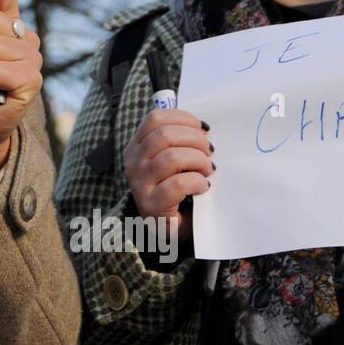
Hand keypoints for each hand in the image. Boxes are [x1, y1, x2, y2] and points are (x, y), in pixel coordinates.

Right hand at [123, 108, 213, 244]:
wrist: (168, 226)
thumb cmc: (175, 187)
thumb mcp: (172, 160)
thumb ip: (180, 141)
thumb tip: (203, 128)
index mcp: (137, 146)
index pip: (155, 118)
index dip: (183, 118)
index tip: (203, 129)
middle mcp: (133, 162)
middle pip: (164, 135)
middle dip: (195, 139)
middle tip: (209, 152)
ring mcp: (140, 183)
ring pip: (171, 158)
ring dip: (198, 161)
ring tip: (208, 170)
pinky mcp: (151, 204)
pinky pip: (177, 185)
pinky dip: (196, 182)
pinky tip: (203, 186)